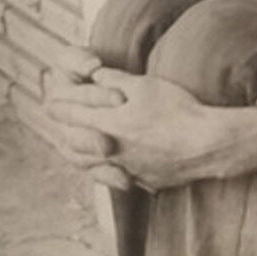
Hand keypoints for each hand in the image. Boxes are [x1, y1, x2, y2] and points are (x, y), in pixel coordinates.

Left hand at [46, 67, 256, 191]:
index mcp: (107, 125)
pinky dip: (115, 170)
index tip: (48, 103)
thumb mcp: (143, 85)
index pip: (70, 116)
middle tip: (59, 128)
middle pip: (76, 146)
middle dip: (65, 134)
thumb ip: (114, 80)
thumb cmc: (176, 109)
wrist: (208, 143)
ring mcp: (128, 169)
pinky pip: (123, 176)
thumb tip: (94, 75)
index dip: (58, 107)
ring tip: (86, 148)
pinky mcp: (146, 181)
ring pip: (96, 166)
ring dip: (87, 156)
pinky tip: (121, 164)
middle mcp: (112, 151)